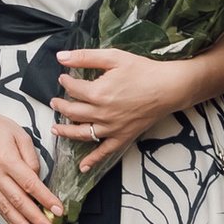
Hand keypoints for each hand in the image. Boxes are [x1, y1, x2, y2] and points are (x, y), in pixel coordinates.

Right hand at [0, 81, 56, 223]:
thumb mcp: (20, 135)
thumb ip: (31, 158)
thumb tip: (38, 178)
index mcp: (7, 159)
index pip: (31, 184)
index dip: (45, 199)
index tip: (57, 209)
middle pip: (19, 200)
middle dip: (35, 217)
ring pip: (6, 207)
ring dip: (21, 223)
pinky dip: (7, 218)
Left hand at [50, 47, 188, 163]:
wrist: (169, 87)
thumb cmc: (143, 71)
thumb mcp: (113, 57)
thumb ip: (85, 57)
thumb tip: (61, 56)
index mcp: (97, 93)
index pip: (72, 89)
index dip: (65, 82)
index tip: (64, 78)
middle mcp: (102, 113)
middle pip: (72, 112)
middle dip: (60, 106)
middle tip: (54, 102)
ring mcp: (112, 128)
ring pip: (82, 133)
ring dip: (66, 132)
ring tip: (55, 129)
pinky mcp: (123, 136)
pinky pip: (104, 151)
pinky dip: (92, 160)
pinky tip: (82, 167)